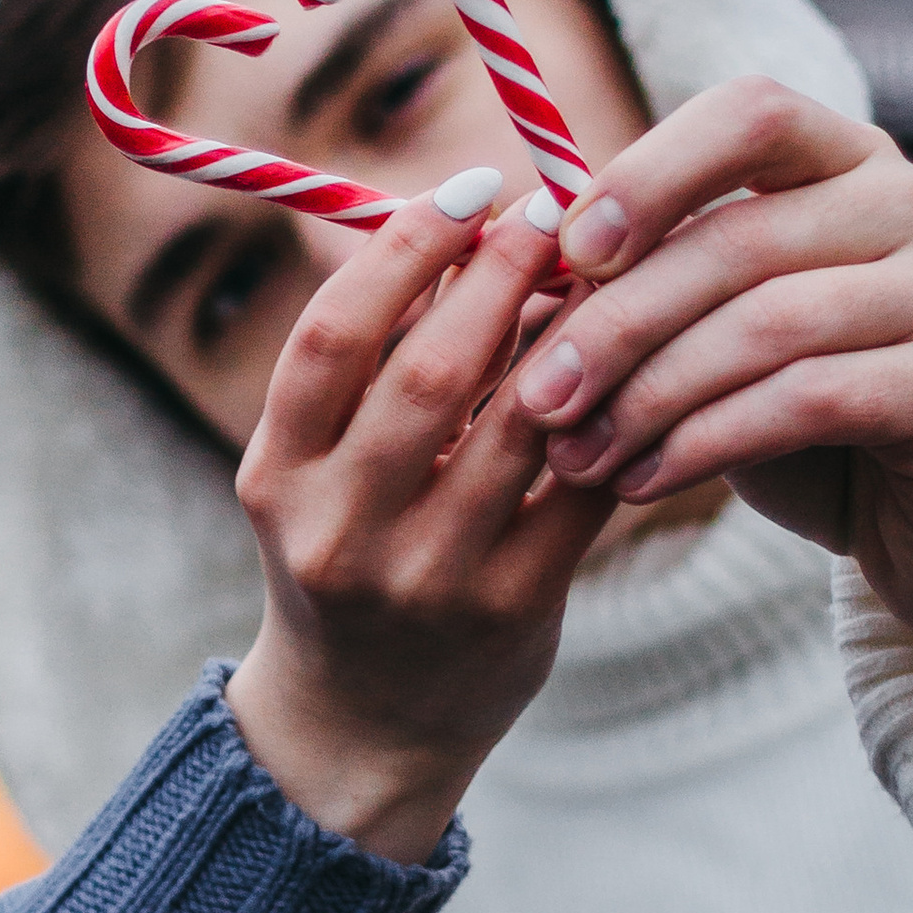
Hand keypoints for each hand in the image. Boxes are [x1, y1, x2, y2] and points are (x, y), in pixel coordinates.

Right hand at [228, 178, 618, 862]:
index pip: (333, 337)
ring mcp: (428, 577)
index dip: (404, 248)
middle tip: (554, 210)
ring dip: (571, 334)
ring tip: (601, 275)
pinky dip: (612, 412)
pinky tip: (637, 361)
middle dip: (502, 274)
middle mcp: (342, 530)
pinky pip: (580, 486)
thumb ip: (365, 368)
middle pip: (431, 372)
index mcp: (275, 478)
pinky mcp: (511, 609)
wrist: (363, 725)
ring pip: (519, 424)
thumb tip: (463, 218)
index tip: (468, 187)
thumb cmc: (349, 558)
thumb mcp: (316, 473)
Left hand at [511, 79, 912, 746]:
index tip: (567, 253)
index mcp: (853, 161)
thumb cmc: (812, 424)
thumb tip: (507, 263)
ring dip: (648, 398)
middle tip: (533, 398)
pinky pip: (806, 399)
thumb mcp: (719, 334)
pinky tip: (642, 483)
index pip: (748, 114)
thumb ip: (644, 283)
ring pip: (764, 324)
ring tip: (574, 458)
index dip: (648, 174)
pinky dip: (707, 442)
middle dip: (616, 325)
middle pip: (737, 238)